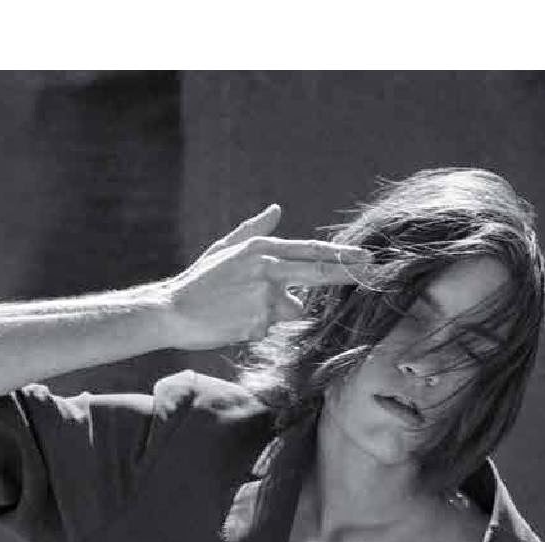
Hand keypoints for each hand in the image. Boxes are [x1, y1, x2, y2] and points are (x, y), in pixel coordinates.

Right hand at [160, 203, 371, 350]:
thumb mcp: (226, 248)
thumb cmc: (199, 281)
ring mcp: (264, 297)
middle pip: (316, 272)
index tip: (365, 257)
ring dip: (270, 313)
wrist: (172, 310)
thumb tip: (276, 209)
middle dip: (346, 272)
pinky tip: (231, 322)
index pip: (310, 252)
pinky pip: (269, 329)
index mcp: (261, 248)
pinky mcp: (258, 323)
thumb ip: (254, 229)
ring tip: (235, 308)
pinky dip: (255, 328)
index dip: (341, 256)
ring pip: (287, 310)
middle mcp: (267, 269)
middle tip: (372, 270)